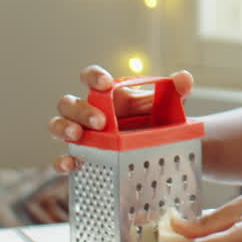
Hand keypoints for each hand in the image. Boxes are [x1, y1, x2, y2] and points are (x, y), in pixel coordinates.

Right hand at [46, 65, 195, 172]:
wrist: (158, 147)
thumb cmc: (155, 119)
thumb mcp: (167, 105)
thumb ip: (176, 90)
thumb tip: (184, 78)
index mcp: (107, 94)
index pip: (91, 77)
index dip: (93, 76)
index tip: (105, 83)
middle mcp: (88, 111)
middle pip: (69, 103)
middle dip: (81, 110)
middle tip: (100, 121)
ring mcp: (81, 134)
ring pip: (57, 125)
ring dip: (63, 128)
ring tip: (77, 136)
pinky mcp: (80, 156)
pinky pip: (61, 158)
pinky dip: (62, 162)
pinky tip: (72, 164)